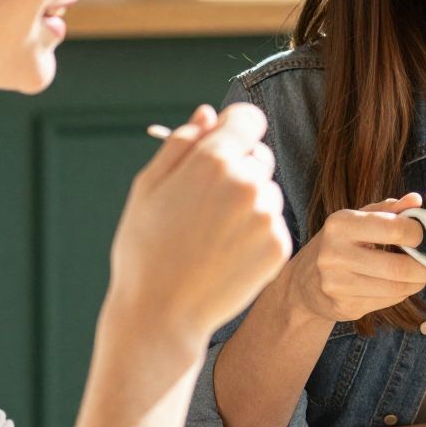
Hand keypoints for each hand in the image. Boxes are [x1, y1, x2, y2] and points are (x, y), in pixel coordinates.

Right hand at [108, 104, 291, 351]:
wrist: (161, 313)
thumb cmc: (145, 247)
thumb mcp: (148, 188)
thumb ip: (181, 144)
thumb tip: (208, 113)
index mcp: (213, 159)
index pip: (249, 117)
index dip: (234, 130)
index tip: (220, 148)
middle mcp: (248, 182)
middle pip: (260, 155)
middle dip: (239, 170)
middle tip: (205, 205)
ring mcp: (268, 215)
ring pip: (268, 192)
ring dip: (248, 204)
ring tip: (211, 235)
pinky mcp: (280, 245)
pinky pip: (274, 225)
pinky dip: (256, 235)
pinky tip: (226, 255)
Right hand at [286, 195, 425, 326]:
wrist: (304, 282)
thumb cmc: (338, 244)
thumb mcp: (356, 219)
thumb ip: (388, 209)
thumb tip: (416, 201)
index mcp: (340, 224)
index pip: (395, 229)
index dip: (416, 233)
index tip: (419, 236)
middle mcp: (334, 254)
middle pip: (399, 266)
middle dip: (424, 267)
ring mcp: (337, 284)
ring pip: (396, 288)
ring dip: (415, 283)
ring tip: (418, 276)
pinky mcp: (344, 306)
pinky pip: (387, 302)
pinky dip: (400, 294)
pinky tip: (396, 286)